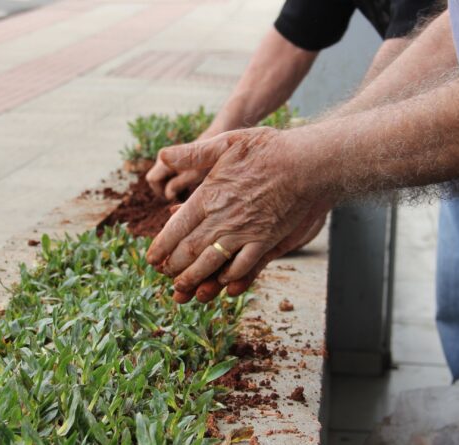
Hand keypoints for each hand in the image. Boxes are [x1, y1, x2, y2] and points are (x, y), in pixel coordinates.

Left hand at [145, 127, 322, 301]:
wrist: (307, 163)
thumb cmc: (268, 149)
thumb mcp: (226, 142)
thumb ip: (193, 153)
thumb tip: (162, 156)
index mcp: (209, 196)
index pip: (176, 228)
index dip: (161, 247)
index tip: (151, 258)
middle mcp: (223, 218)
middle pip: (190, 250)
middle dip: (173, 266)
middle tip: (164, 275)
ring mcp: (245, 232)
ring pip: (212, 263)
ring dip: (195, 278)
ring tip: (183, 288)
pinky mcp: (266, 240)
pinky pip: (244, 266)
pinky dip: (229, 277)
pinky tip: (221, 282)